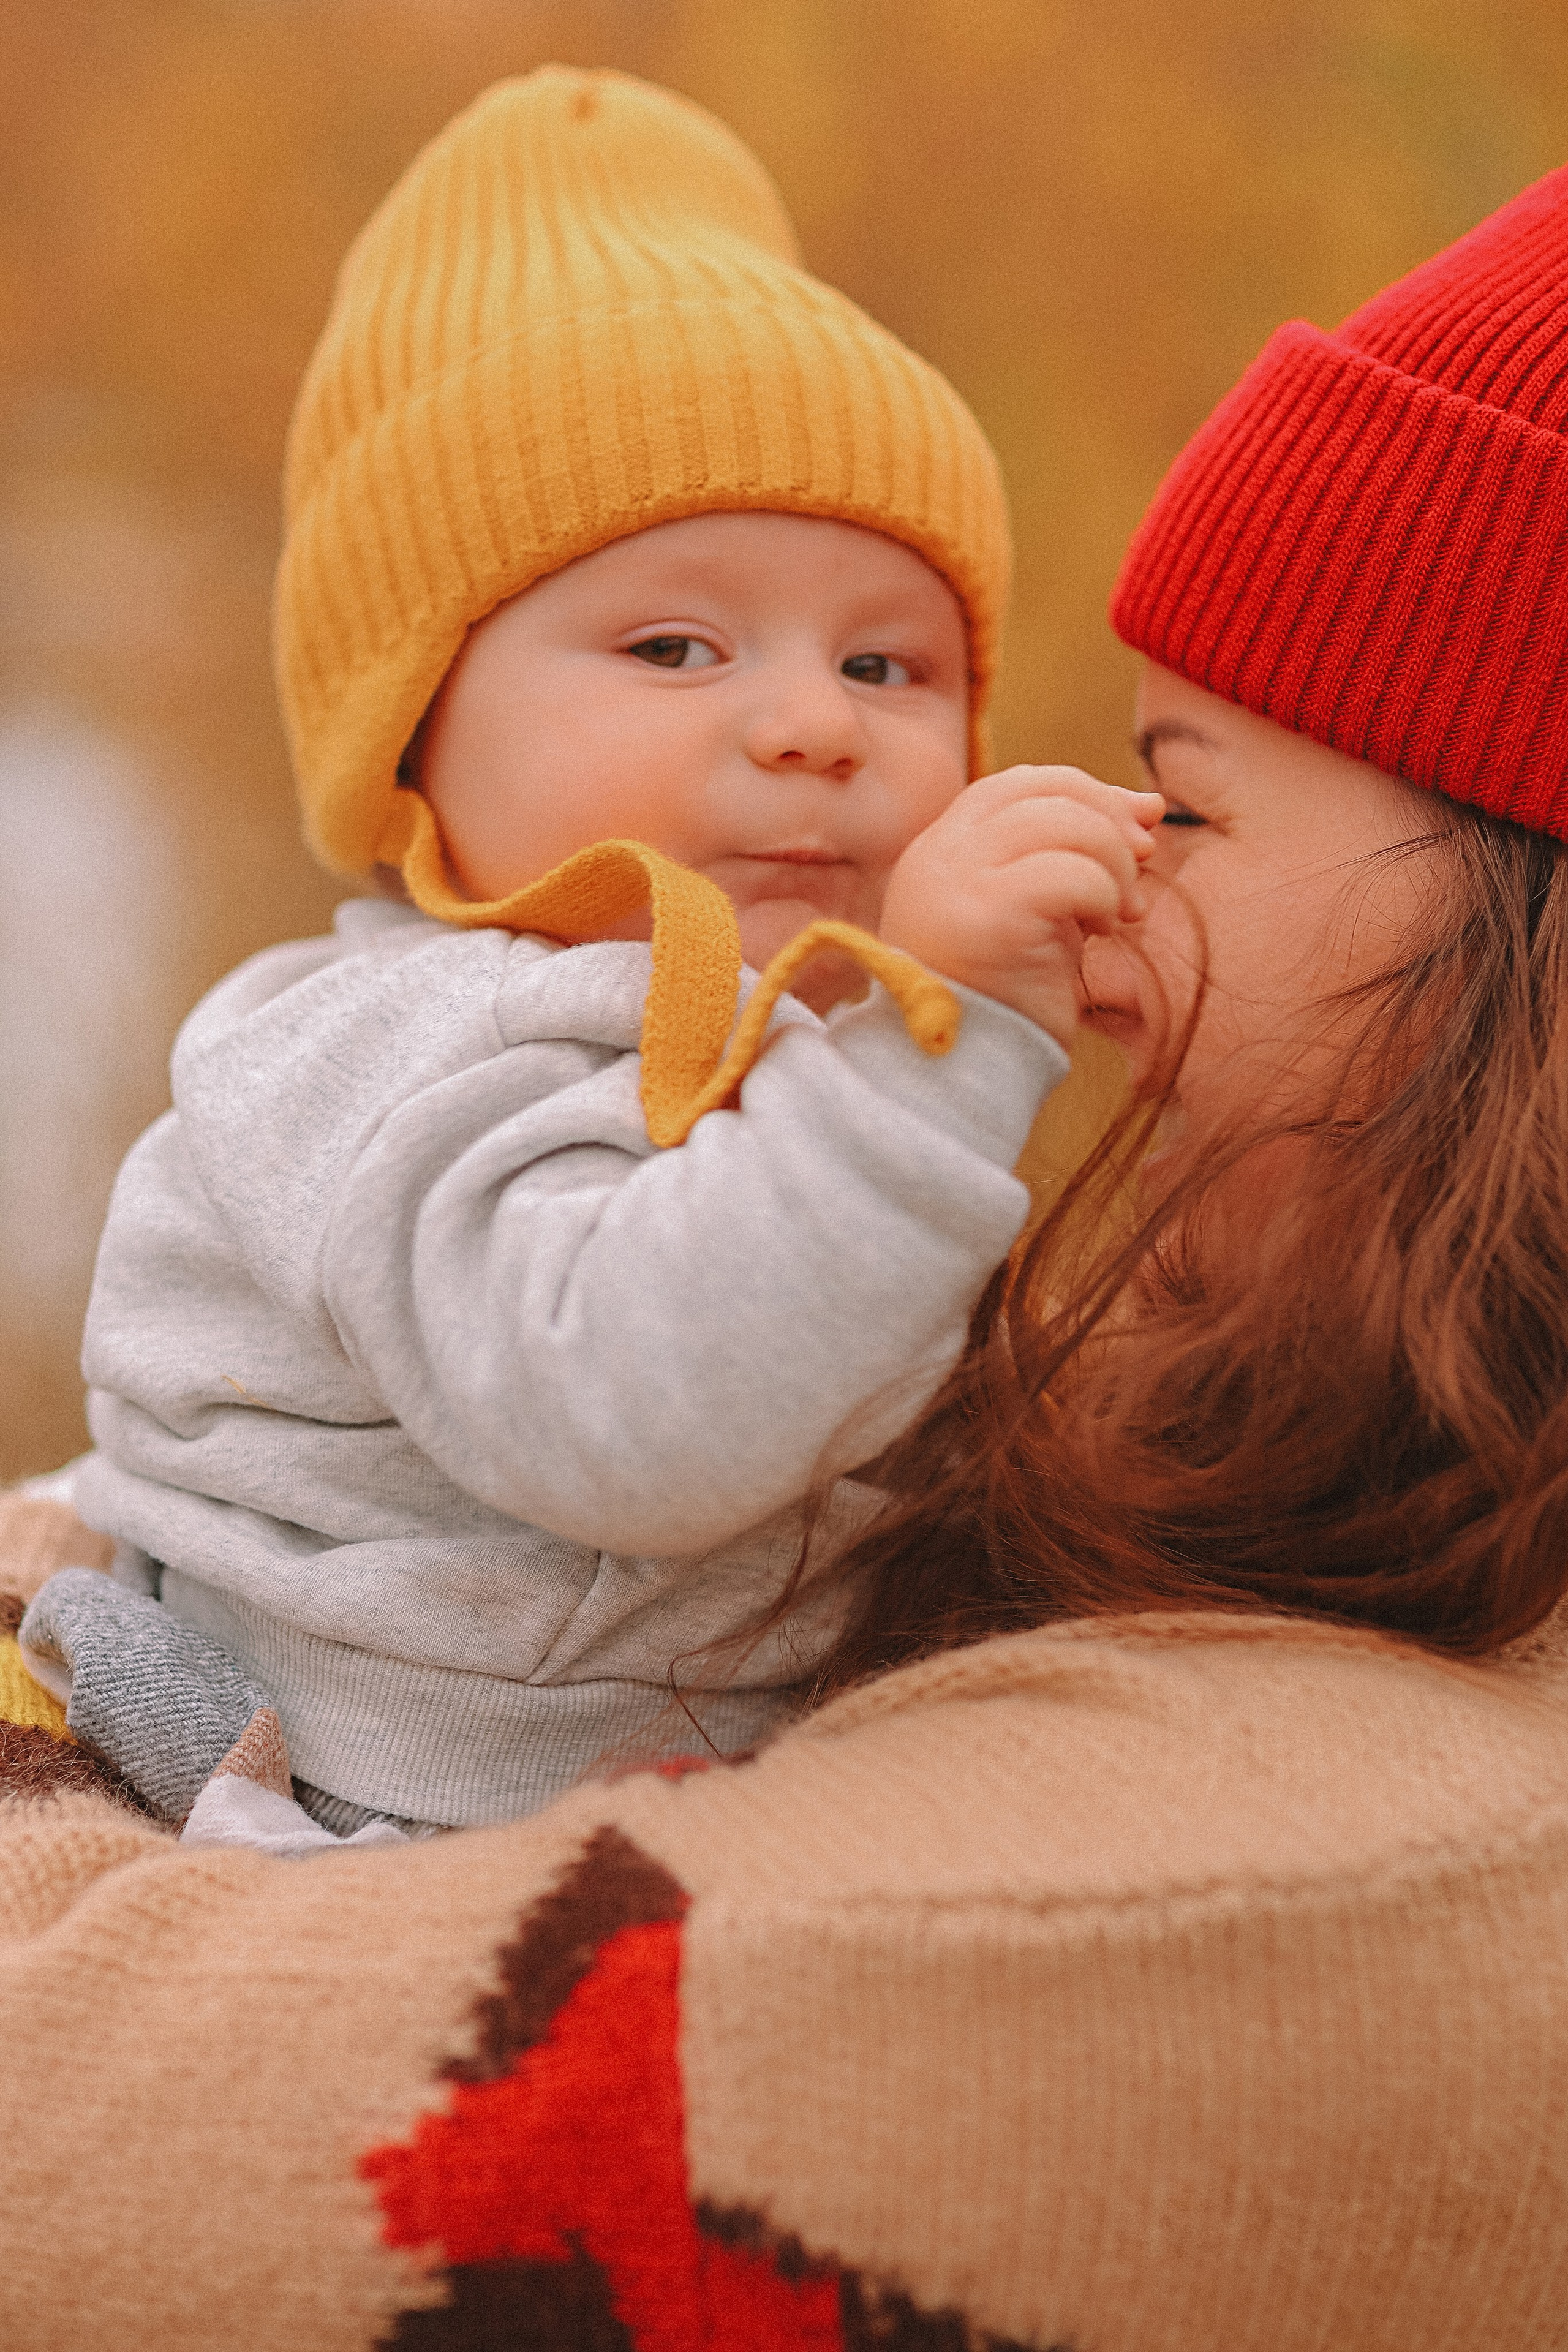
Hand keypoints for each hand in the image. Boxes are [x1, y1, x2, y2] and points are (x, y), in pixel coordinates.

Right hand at [879, 766, 1163, 1046]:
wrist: (956, 1078)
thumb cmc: (1002, 1002)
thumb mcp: (1036, 914)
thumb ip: (1076, 855)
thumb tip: (1149, 803)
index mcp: (940, 851)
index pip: (1018, 784)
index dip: (1087, 792)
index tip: (1135, 828)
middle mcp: (940, 855)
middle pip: (1043, 787)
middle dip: (1110, 816)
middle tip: (1145, 862)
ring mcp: (958, 880)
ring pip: (1063, 821)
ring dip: (1114, 860)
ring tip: (1122, 912)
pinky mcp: (989, 915)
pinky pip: (1073, 873)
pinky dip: (1106, 895)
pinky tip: (1105, 932)